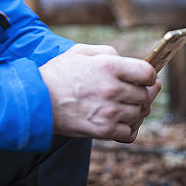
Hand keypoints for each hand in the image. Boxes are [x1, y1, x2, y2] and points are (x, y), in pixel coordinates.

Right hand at [38, 43, 160, 142]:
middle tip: (133, 93)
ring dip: (136, 111)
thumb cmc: (57, 74)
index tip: (143, 78)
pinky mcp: (103, 131)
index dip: (149, 76)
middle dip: (143, 93)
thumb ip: (108, 52)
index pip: (148, 73)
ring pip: (140, 114)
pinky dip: (130, 129)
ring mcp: (109, 112)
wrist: (36, 100)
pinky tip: (122, 122)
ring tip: (124, 107)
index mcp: (108, 66)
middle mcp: (112, 89)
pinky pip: (130, 133)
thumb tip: (126, 60)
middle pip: (146, 95)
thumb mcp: (80, 51)